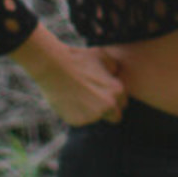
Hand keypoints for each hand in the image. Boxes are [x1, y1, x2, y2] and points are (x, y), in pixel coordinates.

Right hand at [9, 26, 127, 125]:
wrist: (54, 66)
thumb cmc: (78, 58)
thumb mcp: (101, 56)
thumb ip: (114, 67)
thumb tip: (115, 74)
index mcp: (117, 91)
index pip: (123, 103)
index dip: (114, 99)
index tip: (103, 94)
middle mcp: (109, 106)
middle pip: (115, 117)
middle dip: (107, 111)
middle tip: (93, 101)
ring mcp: (93, 115)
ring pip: (95, 118)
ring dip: (89, 111)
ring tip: (76, 94)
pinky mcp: (78, 121)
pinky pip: (80, 120)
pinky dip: (75, 113)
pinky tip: (68, 99)